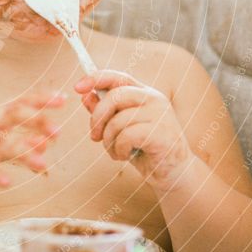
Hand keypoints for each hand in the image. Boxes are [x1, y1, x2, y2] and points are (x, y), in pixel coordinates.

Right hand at [0, 91, 65, 191]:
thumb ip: (14, 143)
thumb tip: (46, 145)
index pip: (16, 104)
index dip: (39, 100)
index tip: (63, 100)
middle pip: (8, 116)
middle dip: (34, 121)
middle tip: (58, 132)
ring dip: (20, 151)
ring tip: (42, 164)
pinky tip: (6, 182)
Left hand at [74, 71, 192, 189]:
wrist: (173, 174)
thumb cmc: (144, 150)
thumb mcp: (120, 130)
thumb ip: (105, 113)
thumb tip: (85, 96)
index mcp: (144, 94)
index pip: (118, 77)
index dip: (96, 78)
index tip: (77, 87)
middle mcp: (154, 99)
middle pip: (114, 96)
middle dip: (97, 118)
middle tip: (93, 136)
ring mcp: (160, 114)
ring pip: (118, 120)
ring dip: (108, 140)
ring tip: (115, 151)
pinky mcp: (162, 132)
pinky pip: (127, 136)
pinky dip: (119, 149)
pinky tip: (125, 156)